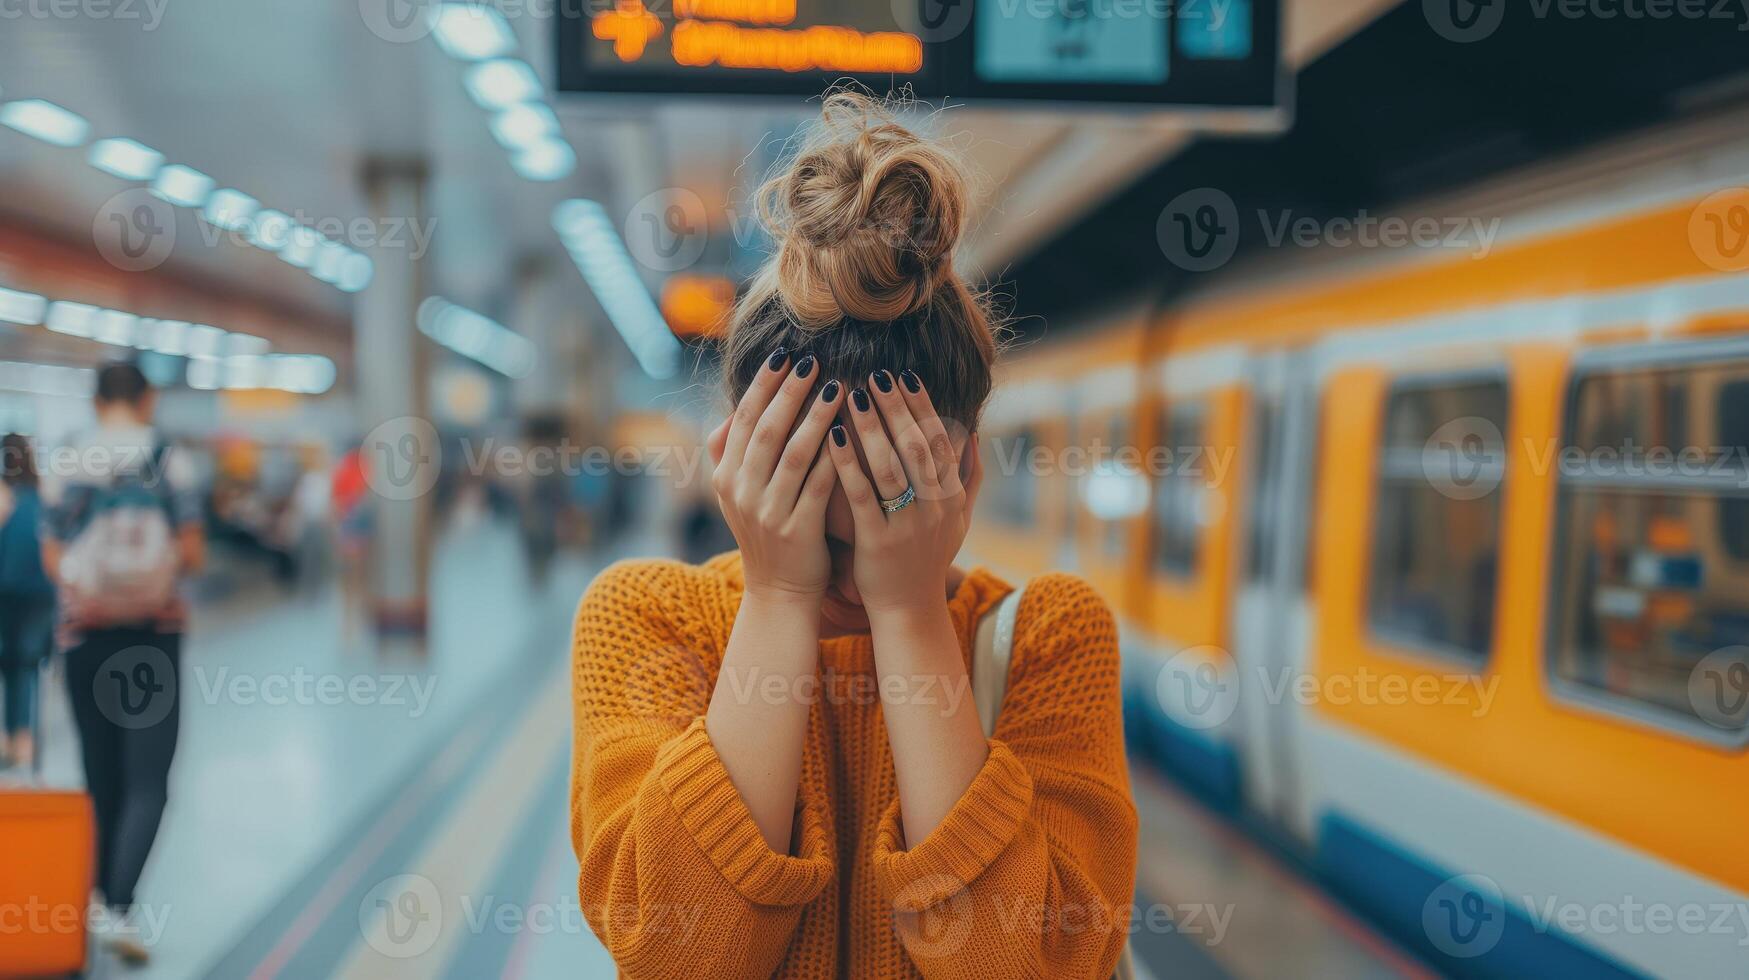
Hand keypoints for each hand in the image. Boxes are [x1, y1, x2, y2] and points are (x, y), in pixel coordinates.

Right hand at [708, 350, 842, 601]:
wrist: (779, 593)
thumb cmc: (768, 534)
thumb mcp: (737, 496)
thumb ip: (731, 455)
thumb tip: (731, 413)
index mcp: (726, 478)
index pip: (744, 420)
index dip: (763, 385)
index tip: (784, 355)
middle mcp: (741, 492)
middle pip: (767, 430)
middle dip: (790, 392)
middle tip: (813, 362)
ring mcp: (768, 512)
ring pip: (794, 454)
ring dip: (817, 417)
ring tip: (840, 387)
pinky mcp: (797, 530)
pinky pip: (819, 485)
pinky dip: (836, 456)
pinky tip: (854, 433)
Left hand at [826, 369, 982, 613]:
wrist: (909, 610)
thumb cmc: (928, 559)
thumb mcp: (959, 519)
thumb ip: (969, 476)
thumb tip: (973, 432)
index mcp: (952, 497)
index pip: (939, 441)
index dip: (922, 406)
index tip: (905, 374)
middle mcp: (934, 508)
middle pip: (916, 446)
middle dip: (897, 407)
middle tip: (877, 374)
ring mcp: (908, 525)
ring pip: (891, 467)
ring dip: (872, 427)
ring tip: (853, 394)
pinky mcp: (878, 542)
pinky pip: (862, 496)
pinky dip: (848, 463)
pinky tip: (832, 436)